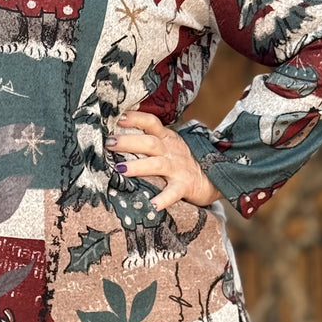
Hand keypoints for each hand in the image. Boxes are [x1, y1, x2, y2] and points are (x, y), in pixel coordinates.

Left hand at [105, 110, 221, 209]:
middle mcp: (171, 150)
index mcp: (166, 138)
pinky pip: (174, 192)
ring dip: (139, 166)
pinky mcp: (185, 186)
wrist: (212, 178)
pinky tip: (153, 205)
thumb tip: (116, 135)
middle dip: (129, 142)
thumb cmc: (181, 161)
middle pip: (150, 142)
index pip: (151, 122)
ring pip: (157, 164)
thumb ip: (148, 138)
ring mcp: (178, 168)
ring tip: (121, 169)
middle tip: (109, 143)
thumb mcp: (168, 144)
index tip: (118, 116)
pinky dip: (164, 198)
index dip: (135, 118)